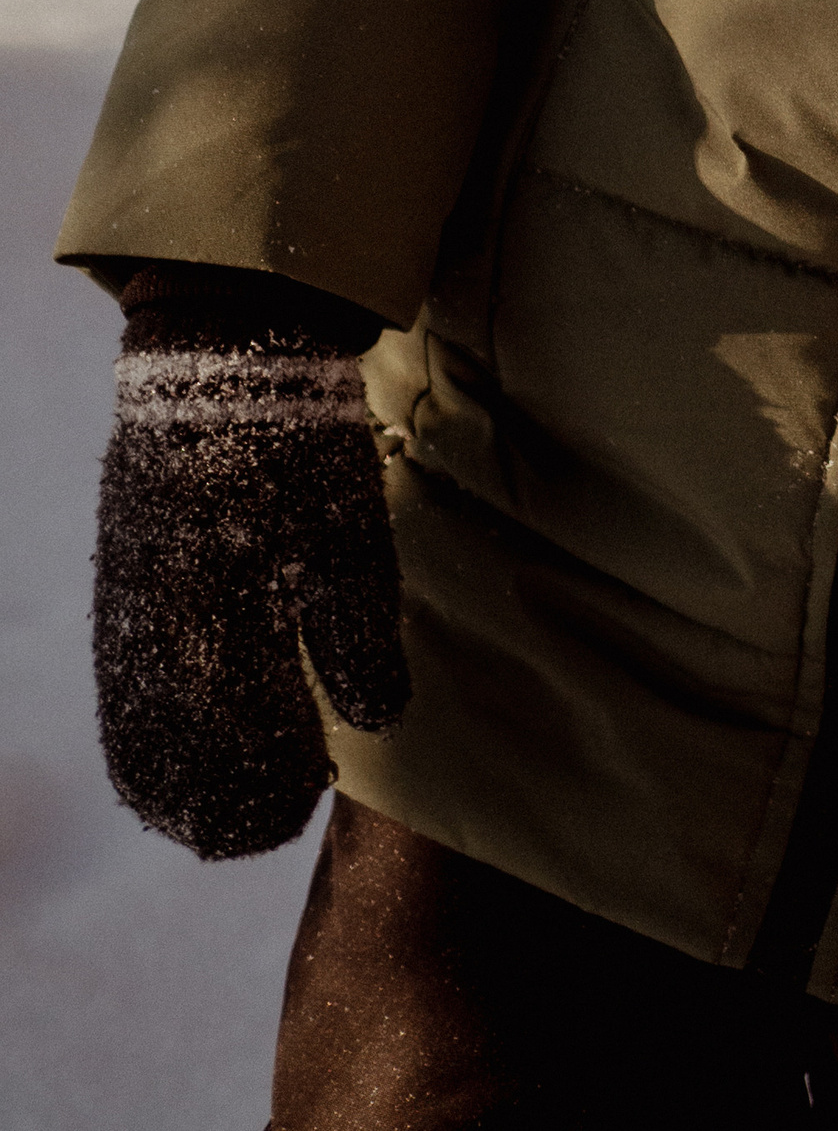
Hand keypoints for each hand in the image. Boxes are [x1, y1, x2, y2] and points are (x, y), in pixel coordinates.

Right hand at [94, 270, 407, 861]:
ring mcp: (129, 624)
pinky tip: (182, 755)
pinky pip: (120, 704)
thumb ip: (358, 640)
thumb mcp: (351, 541)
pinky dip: (149, 746)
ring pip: (138, 746)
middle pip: (175, 773)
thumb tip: (373, 724)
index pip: (232, 763)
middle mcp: (159, 644)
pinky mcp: (121, 601)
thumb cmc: (300, 456)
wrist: (218, 369)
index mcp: (221, 634)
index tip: (308, 797)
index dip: (267, 800)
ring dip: (181, 788)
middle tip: (277, 811)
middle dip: (223, 810)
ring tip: (230, 802)